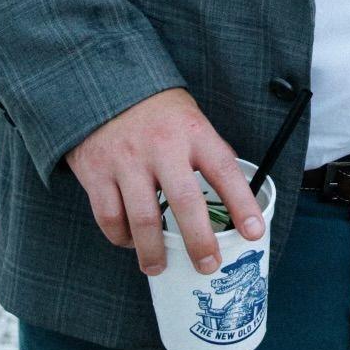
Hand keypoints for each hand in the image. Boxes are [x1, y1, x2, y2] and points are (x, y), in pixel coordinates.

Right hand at [65, 88, 259, 277]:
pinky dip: (120, 237)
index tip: (253, 233)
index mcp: (193, 132)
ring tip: (158, 267)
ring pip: (143, 219)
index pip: (224, 170)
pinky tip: (130, 242)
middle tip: (208, 265)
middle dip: (199, 241)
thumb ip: (207, 155)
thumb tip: (234, 199)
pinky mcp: (96, 172)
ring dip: (153, 251)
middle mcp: (161, 146)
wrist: (102, 82)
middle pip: (185, 203)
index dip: (241, 204)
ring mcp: (126, 160)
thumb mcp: (190, 119)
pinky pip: (109, 217)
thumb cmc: (156, 110)